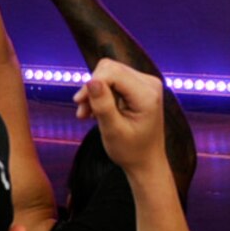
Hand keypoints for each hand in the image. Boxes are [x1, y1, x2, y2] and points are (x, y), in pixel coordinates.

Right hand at [72, 58, 166, 175]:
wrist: (146, 162)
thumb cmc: (131, 151)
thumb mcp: (113, 131)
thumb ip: (103, 105)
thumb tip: (91, 81)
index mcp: (147, 94)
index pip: (112, 73)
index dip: (91, 84)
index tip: (80, 103)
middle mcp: (150, 83)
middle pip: (110, 68)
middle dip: (92, 88)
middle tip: (82, 111)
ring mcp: (146, 83)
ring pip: (109, 72)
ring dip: (94, 92)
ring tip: (87, 114)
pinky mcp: (139, 86)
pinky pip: (114, 79)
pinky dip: (101, 93)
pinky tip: (95, 110)